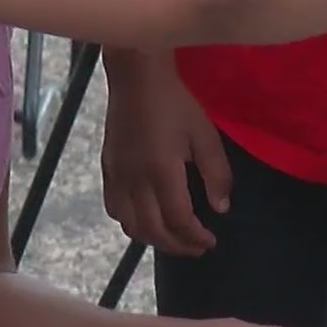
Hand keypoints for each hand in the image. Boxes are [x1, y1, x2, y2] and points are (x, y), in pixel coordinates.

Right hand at [103, 59, 230, 257]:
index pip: (178, 220)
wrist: (137, 78)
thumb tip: (220, 208)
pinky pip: (114, 209)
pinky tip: (144, 221)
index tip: (211, 242)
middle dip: (178, 245)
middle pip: (154, 230)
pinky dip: (130, 223)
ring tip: (174, 239)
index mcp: (162, 173)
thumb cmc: (176, 103)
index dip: (195, 237)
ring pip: (130, 225)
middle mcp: (135, 182)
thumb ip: (216, 174)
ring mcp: (117, 177)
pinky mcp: (107, 169)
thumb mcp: (205, 134)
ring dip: (154, 239)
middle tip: (197, 248)